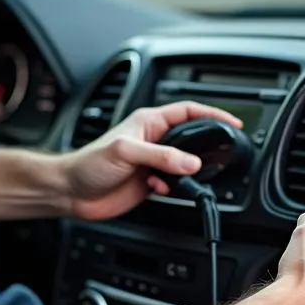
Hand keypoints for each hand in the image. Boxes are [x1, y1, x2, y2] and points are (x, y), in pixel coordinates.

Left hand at [62, 101, 242, 220]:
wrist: (71, 192)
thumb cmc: (88, 163)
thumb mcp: (126, 152)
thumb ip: (161, 156)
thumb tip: (192, 161)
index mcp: (149, 122)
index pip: (189, 111)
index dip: (213, 113)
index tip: (232, 121)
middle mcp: (153, 140)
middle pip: (191, 138)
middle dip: (205, 147)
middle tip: (219, 153)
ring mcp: (153, 163)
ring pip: (185, 164)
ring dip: (187, 173)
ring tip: (178, 177)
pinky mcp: (150, 183)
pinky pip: (175, 184)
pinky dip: (174, 188)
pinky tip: (159, 189)